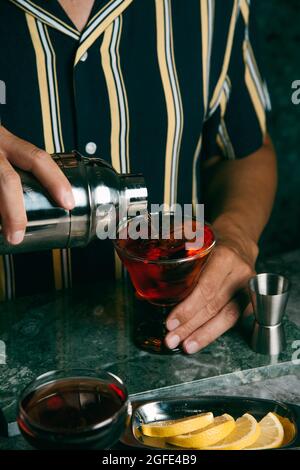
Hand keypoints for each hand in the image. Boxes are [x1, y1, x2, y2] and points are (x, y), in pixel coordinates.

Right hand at [0, 126, 74, 244]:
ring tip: (1, 233)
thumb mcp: (1, 147)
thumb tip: (41, 200)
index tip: (68, 202)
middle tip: (17, 236)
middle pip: (8, 181)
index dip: (55, 181)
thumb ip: (16, 166)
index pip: (38, 159)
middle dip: (15, 212)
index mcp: (7, 142)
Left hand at [165, 218, 257, 353]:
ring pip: (227, 317)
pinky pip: (231, 319)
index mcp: (225, 256)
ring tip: (185, 346)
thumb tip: (143, 291)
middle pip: (213, 305)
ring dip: (203, 334)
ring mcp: (248, 287)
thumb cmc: (211, 242)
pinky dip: (213, 332)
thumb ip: (170, 263)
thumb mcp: (192, 240)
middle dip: (190, 325)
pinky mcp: (250, 299)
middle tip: (171, 338)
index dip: (187, 308)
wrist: (239, 241)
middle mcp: (239, 272)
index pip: (206, 288)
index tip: (171, 322)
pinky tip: (198, 341)